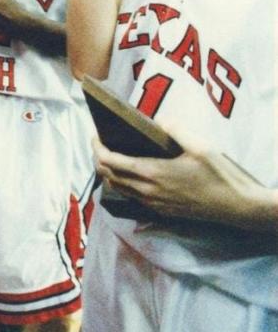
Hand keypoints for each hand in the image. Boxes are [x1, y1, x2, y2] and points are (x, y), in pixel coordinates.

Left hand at [94, 125, 277, 232]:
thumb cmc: (220, 176)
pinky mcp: (161, 211)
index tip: (95, 135)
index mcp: (152, 173)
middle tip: (100, 143)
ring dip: (108, 172)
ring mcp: (153, 204)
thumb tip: (159, 120)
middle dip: (98, 158)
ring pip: (118, 188)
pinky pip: (132, 197)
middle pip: (107, 175)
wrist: (237, 207)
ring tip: (111, 156)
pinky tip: (130, 174)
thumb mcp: (201, 147)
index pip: (110, 161)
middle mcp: (147, 191)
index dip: (97, 147)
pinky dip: (122, 184)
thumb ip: (177, 130)